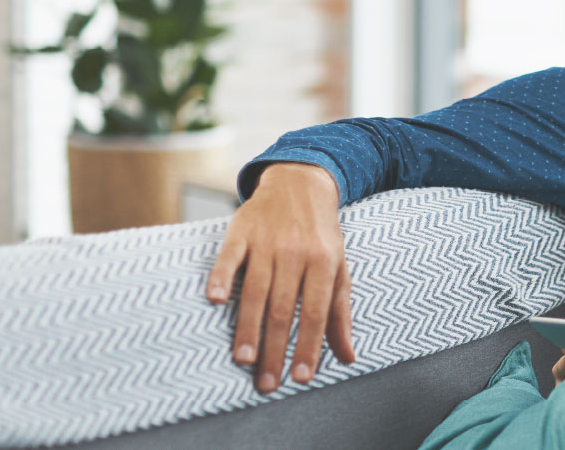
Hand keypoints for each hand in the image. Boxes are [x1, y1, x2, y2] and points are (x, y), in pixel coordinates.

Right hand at [205, 163, 355, 392]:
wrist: (300, 181)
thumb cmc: (321, 234)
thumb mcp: (339, 269)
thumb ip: (340, 313)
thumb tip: (348, 357)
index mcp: (324, 263)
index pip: (315, 313)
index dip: (309, 347)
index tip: (301, 378)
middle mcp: (296, 252)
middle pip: (284, 308)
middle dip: (275, 349)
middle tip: (266, 383)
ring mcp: (267, 240)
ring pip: (257, 289)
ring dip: (249, 326)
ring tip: (244, 359)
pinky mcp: (241, 229)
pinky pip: (230, 256)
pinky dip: (221, 276)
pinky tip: (215, 300)